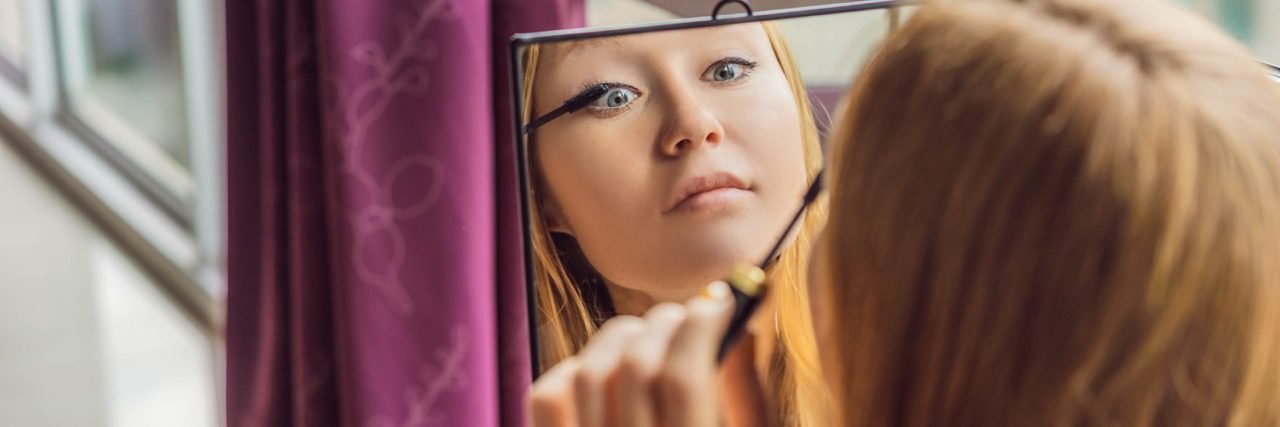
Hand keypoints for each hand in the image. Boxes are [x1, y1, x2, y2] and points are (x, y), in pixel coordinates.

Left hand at [530, 282, 759, 426]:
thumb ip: (745, 397)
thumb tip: (742, 323)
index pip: (683, 377)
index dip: (702, 327)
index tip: (718, 303)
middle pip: (636, 366)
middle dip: (666, 324)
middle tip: (687, 316)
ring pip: (589, 372)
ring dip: (624, 338)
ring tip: (649, 339)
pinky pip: (547, 395)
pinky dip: (574, 368)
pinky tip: (605, 370)